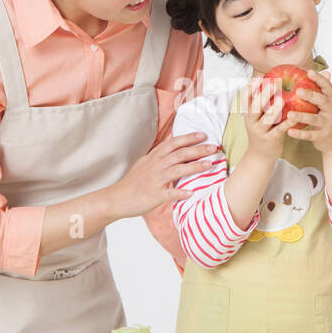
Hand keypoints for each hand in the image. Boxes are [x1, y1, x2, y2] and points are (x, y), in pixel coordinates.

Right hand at [107, 132, 221, 216]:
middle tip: (214, 147)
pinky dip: (181, 193)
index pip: (173, 143)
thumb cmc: (133, 181)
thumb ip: (159, 153)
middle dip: (198, 150)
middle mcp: (156, 166)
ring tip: (210, 164)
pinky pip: (170, 193)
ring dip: (194, 167)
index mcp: (154, 157)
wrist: (117, 198)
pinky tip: (192, 192)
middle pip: (179, 154)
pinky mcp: (154, 195)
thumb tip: (172, 139)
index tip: (203, 134)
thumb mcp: (145, 162)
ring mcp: (155, 180)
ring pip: (177, 170)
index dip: (188, 138)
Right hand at [242, 75, 301, 161]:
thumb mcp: (258, 117)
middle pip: (255, 106)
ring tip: (283, 99)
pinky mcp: (269, 140)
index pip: (245, 98)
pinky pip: (279, 130)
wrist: (260, 155)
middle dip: (264, 94)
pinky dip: (286, 123)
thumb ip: (263, 103)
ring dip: (274, 109)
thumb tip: (272, 82)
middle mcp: (251, 121)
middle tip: (274, 83)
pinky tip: (294, 117)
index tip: (259, 77)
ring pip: (266, 119)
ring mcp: (259, 131)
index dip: (250, 87)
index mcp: (248, 113)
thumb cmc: (263, 131)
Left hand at [282, 69, 331, 154]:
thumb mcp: (329, 104)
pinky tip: (289, 131)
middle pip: (321, 101)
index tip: (309, 72)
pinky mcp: (322, 136)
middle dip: (310, 95)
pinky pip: (309, 135)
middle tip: (298, 91)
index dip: (319, 79)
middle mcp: (331, 110)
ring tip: (290, 114)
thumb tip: (326, 71)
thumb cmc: (328, 117)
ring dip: (302, 116)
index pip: (327, 87)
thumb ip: (325, 90)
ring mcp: (327, 124)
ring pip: (314, 119)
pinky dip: (299, 134)